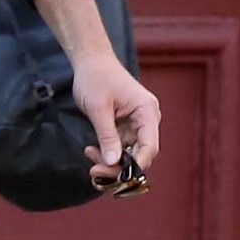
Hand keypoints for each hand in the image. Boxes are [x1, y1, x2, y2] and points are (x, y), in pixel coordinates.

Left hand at [73, 52, 160, 186]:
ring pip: (128, 154)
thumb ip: (107, 136)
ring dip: (110, 161)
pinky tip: (90, 149)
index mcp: (147, 112)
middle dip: (118, 166)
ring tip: (89, 154)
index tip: (118, 176)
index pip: (150, 147)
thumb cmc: (95, 78)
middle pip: (139, 154)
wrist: (91, 62)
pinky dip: (107, 152)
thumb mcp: (98, 108)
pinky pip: (120, 148)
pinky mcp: (125, 127)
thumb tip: (113, 163)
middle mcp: (147, 120)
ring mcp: (136, 125)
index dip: (136, 165)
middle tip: (95, 170)